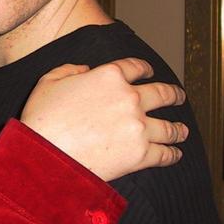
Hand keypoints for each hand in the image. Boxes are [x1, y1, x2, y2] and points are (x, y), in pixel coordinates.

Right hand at [20, 58, 187, 181]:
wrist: (44, 156)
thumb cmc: (41, 119)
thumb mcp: (48, 82)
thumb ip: (69, 69)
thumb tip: (86, 70)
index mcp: (109, 76)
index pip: (136, 67)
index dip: (145, 68)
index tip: (150, 72)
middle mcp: (129, 98)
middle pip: (163, 94)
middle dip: (174, 95)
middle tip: (178, 97)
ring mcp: (138, 127)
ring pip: (169, 126)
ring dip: (178, 128)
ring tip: (182, 130)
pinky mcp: (140, 155)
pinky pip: (165, 153)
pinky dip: (172, 154)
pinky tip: (175, 154)